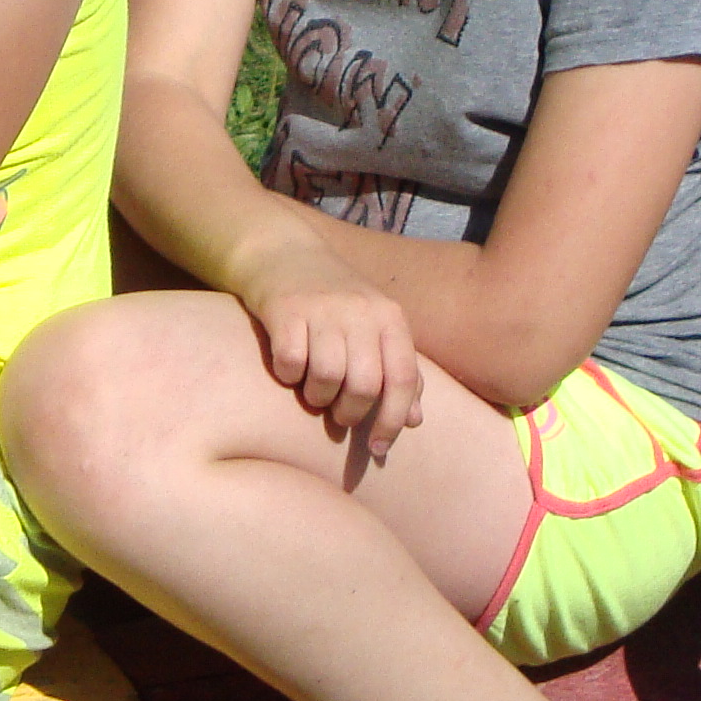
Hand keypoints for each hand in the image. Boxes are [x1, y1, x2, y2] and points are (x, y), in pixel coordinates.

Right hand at [229, 236, 424, 460]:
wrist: (284, 251)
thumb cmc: (336, 300)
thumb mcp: (375, 327)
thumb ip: (398, 370)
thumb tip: (416, 420)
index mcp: (390, 317)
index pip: (403, 379)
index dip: (393, 421)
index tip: (378, 449)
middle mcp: (361, 311)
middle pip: (364, 385)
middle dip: (350, 412)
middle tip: (338, 415)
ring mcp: (322, 309)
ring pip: (327, 377)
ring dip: (317, 397)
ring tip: (313, 390)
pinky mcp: (285, 309)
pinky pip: (290, 363)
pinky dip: (288, 376)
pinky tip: (289, 369)